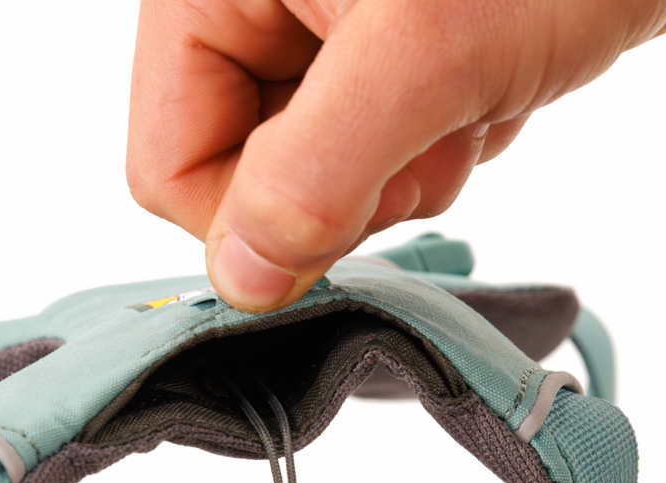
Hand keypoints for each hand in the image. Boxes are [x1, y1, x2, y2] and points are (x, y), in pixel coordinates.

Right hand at [126, 0, 665, 310]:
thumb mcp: (427, 56)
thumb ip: (315, 173)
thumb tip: (242, 275)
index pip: (170, 162)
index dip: (256, 218)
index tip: (351, 206)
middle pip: (248, 170)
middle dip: (349, 186)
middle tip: (432, 130)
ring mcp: (329, 22)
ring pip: (324, 170)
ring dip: (408, 167)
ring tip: (472, 98)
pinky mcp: (399, 40)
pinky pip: (387, 142)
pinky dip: (446, 138)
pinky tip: (495, 87)